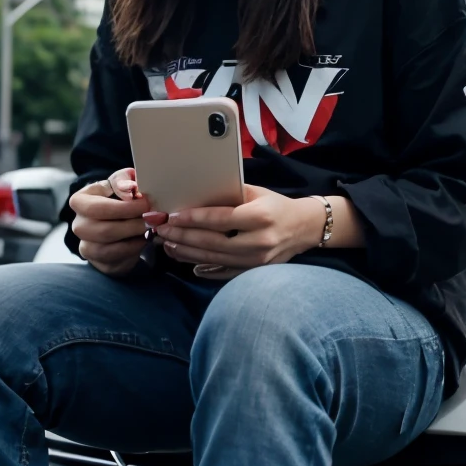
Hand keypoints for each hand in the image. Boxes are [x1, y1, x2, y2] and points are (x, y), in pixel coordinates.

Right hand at [70, 169, 149, 277]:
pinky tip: (144, 239)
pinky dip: (134, 250)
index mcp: (80, 202)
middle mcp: (79, 225)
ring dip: (135, 238)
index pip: (98, 207)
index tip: (146, 202)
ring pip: (110, 248)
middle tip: (153, 218)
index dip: (124, 207)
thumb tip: (130, 186)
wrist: (116, 223)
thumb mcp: (119, 184)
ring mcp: (86, 246)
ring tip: (151, 228)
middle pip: (105, 230)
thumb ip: (123, 180)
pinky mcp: (98, 262)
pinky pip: (116, 260)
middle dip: (133, 224)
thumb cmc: (118, 200)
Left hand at [148, 186, 328, 271]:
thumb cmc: (276, 206)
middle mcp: (259, 241)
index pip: (219, 219)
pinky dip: (204, 268)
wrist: (305, 228)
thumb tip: (193, 195)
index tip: (171, 216)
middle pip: (212, 242)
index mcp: (260, 217)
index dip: (193, 219)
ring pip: (214, 259)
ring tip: (167, 244)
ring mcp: (257, 261)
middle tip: (161, 231)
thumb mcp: (256, 193)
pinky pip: (223, 272)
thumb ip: (228, 195)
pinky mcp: (254, 271)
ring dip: (187, 252)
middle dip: (182, 237)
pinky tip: (187, 262)